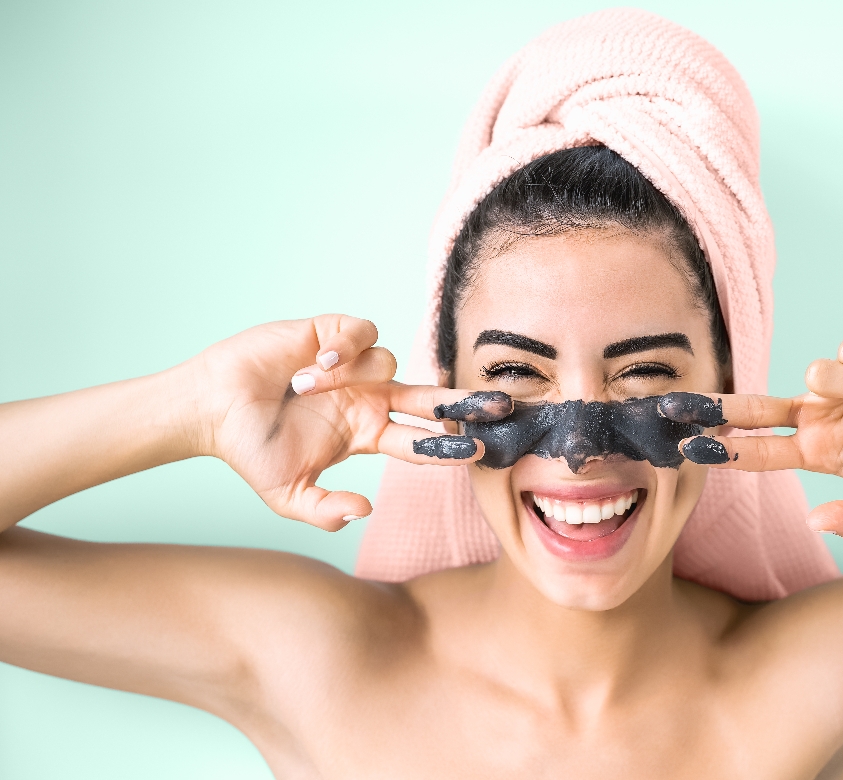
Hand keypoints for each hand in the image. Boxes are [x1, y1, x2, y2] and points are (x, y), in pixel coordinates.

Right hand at [185, 315, 510, 529]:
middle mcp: (370, 398)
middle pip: (432, 399)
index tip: (478, 452)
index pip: (421, 441)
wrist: (212, 409)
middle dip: (465, 402)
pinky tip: (315, 364)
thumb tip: (366, 512)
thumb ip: (326, 511)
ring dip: (351, 377)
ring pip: (389, 363)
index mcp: (368, 433)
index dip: (448, 447)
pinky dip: (345, 348)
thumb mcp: (288, 495)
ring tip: (305, 386)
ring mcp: (354, 367)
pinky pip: (362, 334)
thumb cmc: (250, 451)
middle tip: (499, 406)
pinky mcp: (332, 334)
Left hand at [668, 334, 842, 538]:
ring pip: (816, 373)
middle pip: (758, 405)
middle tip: (678, 404)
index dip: (727, 449)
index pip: (762, 450)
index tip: (690, 449)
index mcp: (822, 452)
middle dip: (720, 405)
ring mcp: (842, 383)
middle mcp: (824, 415)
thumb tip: (814, 523)